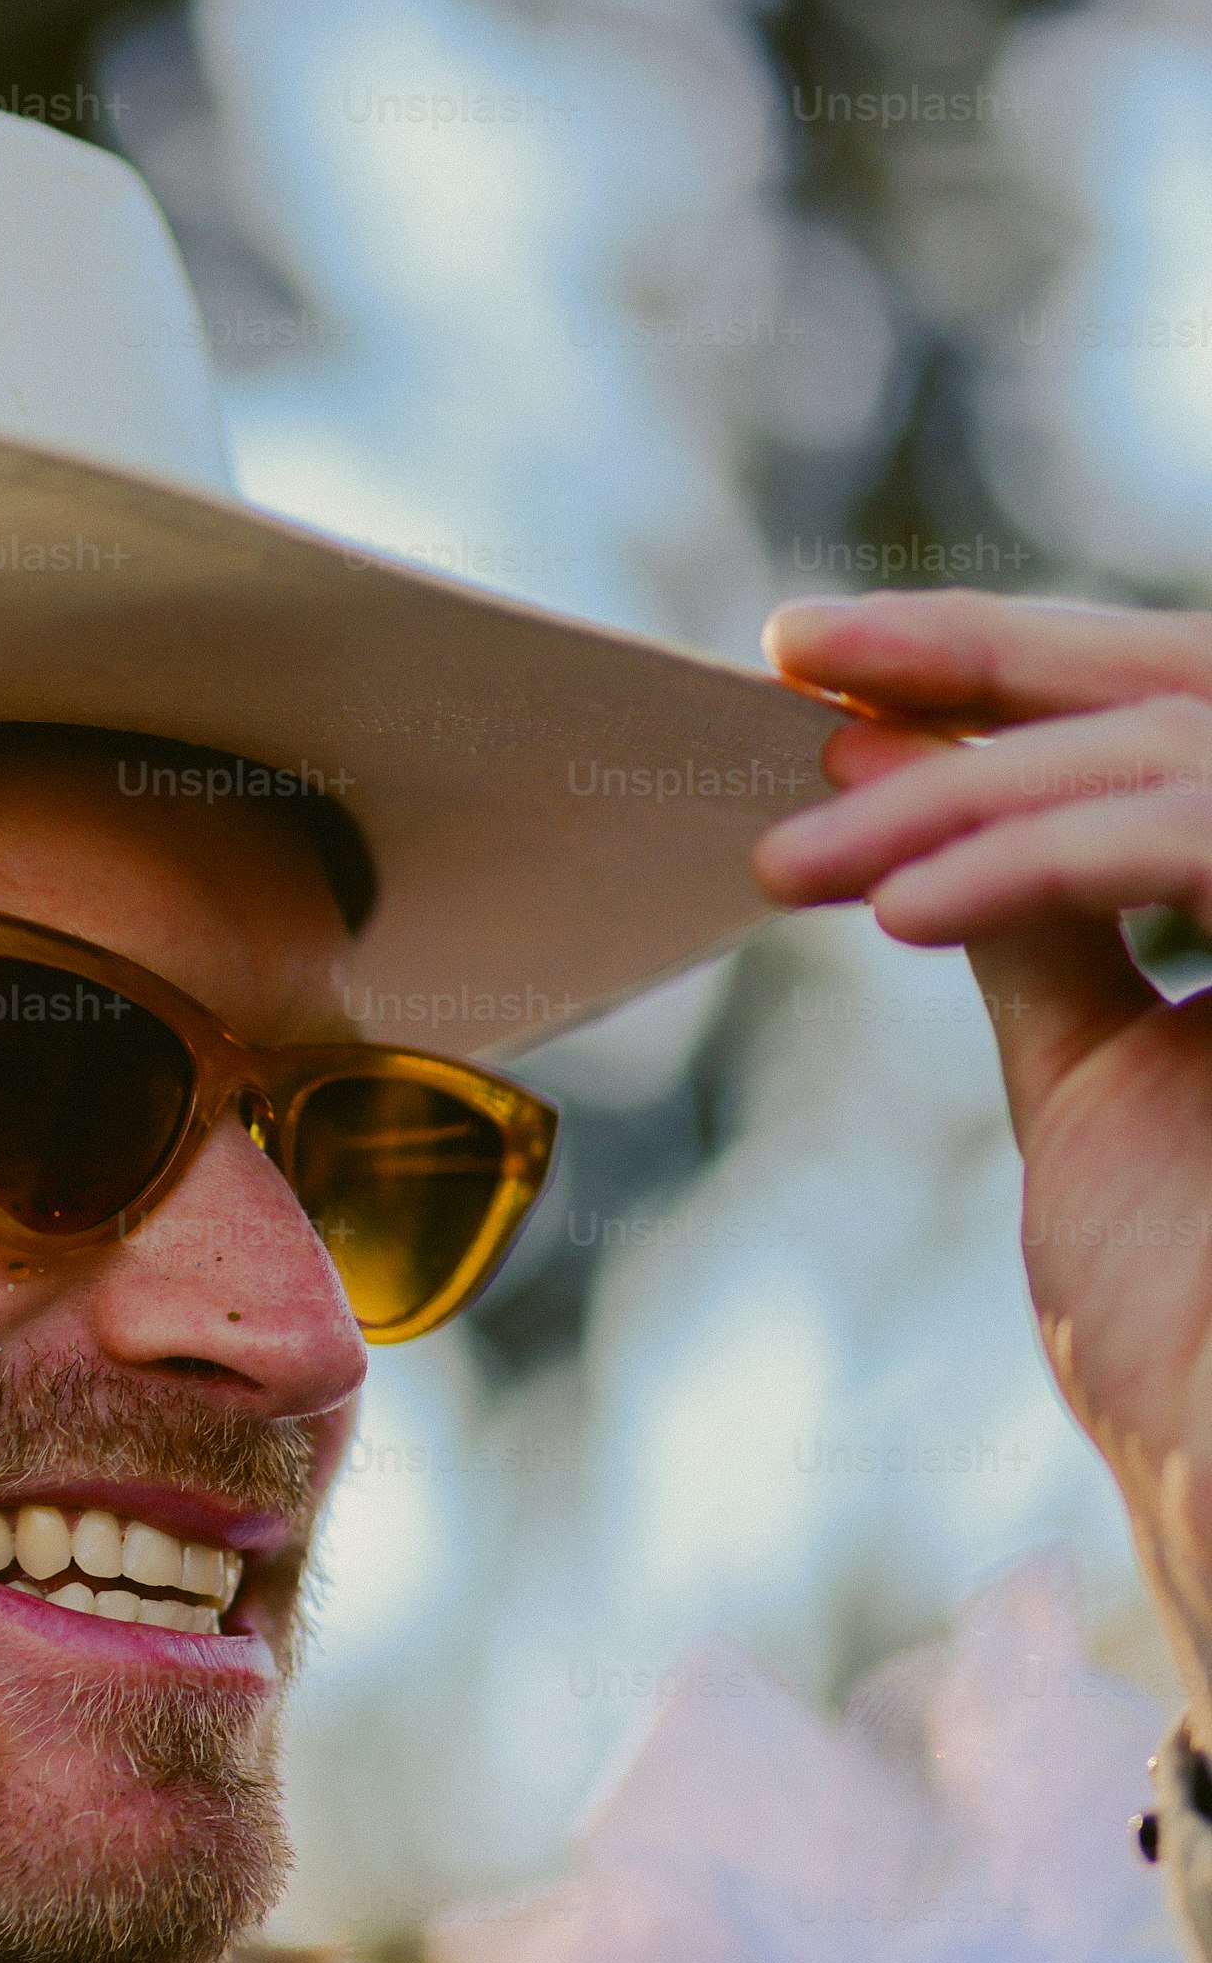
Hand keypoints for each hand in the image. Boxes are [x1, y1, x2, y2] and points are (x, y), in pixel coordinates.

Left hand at [755, 590, 1211, 1709]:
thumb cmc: (1190, 1304)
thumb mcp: (1100, 1069)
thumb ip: (1048, 924)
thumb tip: (922, 808)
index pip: (1166, 713)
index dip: (1005, 672)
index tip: (831, 669)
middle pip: (1186, 688)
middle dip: (979, 666)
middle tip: (795, 658)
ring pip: (1181, 751)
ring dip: (963, 796)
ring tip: (792, 859)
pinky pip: (1205, 839)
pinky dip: (1043, 863)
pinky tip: (899, 908)